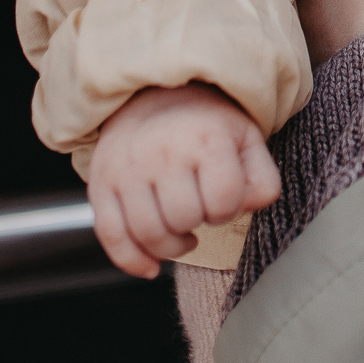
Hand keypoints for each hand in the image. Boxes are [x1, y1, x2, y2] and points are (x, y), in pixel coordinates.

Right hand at [86, 82, 281, 279]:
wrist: (151, 96)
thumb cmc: (205, 126)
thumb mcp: (247, 139)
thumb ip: (262, 179)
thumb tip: (246, 209)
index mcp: (205, 137)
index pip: (223, 200)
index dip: (228, 210)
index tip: (222, 198)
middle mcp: (162, 151)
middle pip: (183, 219)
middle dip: (197, 223)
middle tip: (198, 207)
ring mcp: (126, 168)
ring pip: (149, 233)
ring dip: (170, 247)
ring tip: (180, 230)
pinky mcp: (101, 184)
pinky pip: (111, 237)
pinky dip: (132, 261)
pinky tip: (150, 266)